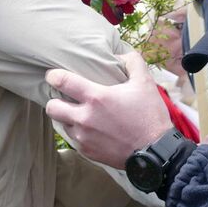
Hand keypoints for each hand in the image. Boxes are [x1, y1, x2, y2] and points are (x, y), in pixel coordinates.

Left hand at [45, 51, 171, 168]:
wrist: (155, 152)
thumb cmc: (150, 116)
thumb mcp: (145, 83)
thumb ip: (132, 62)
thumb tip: (121, 55)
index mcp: (96, 98)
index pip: (62, 82)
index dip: (53, 76)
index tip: (53, 76)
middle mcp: (85, 118)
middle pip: (52, 107)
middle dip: (55, 101)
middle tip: (66, 99)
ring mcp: (84, 137)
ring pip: (61, 124)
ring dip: (68, 118)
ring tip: (81, 115)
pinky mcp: (87, 152)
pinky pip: (73, 140)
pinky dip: (78, 133)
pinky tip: (91, 130)